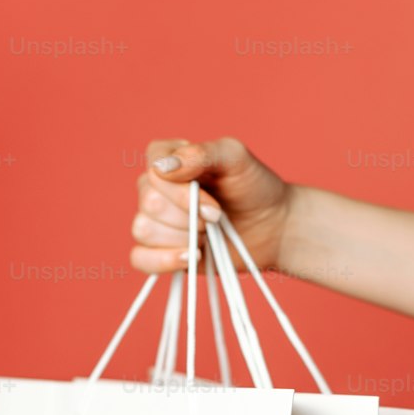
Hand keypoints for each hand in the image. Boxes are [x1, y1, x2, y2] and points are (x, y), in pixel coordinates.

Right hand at [130, 136, 292, 277]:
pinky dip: (163, 261)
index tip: (214, 204)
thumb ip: (202, 153)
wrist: (273, 228)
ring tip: (207, 236)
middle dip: (188, 217)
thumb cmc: (254, 187)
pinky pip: (140, 258)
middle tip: (217, 219)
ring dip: (182, 237)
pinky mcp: (161, 252)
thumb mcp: (236, 158)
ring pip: (143, 230)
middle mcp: (156, 188)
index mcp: (169, 159)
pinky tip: (191, 257)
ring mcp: (156, 221)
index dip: (181, 192)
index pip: (153, 169)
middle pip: (149, 203)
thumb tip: (162, 167)